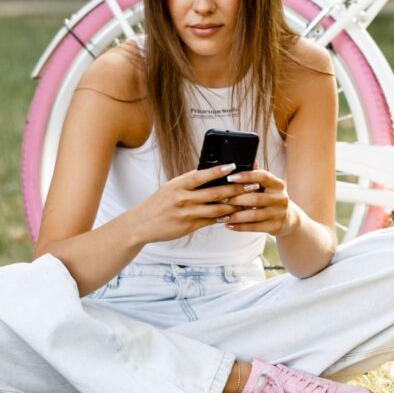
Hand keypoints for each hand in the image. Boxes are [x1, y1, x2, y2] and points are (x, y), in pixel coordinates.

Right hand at [123, 162, 243, 244]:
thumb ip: (190, 182)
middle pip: (215, 193)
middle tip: (252, 185)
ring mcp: (187, 213)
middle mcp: (183, 198)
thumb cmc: (158, 203)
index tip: (233, 166)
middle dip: (236, 189)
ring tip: (248, 201)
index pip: (201, 175)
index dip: (218, 171)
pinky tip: (233, 215)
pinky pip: (211, 221)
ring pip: (217, 209)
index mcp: (178, 185)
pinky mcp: (189, 226)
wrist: (141, 224)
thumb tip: (212, 173)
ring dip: (234, 205)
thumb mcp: (171, 188)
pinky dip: (223, 218)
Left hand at [220, 163, 296, 236]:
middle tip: (220, 199)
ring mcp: (279, 214)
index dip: (246, 176)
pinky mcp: (275, 227)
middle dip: (236, 199)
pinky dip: (239, 227)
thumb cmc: (271, 198)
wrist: (288, 219)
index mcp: (278, 184)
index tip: (230, 177)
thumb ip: (257, 175)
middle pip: (255, 198)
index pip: (263, 177)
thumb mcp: (268, 186)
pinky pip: (254, 227)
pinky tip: (228, 225)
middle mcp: (281, 198)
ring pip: (253, 215)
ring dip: (235, 216)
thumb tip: (249, 161)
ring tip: (221, 216)